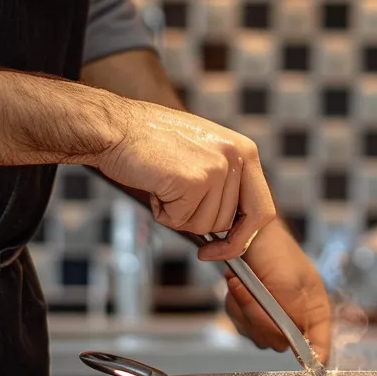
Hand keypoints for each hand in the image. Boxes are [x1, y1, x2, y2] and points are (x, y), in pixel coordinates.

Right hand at [93, 100, 273, 260]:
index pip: (262, 208)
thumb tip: (231, 226)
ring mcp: (217, 168)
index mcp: (244, 150)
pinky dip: (163, 213)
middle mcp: (237, 157)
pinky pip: (181, 221)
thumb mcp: (202, 153)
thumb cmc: (150, 140)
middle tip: (188, 228)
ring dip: (178, 215)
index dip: (243, 237)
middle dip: (206, 229)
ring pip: (205, 225)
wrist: (115, 127)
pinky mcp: (194, 180)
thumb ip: (224, 183)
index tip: (225, 248)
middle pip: (231, 222)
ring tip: (164, 185)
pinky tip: (155, 186)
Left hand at [222, 221, 333, 361]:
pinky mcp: (251, 314)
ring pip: (257, 335)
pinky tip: (236, 285)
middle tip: (251, 293)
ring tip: (241, 282)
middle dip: (261, 319)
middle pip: (281, 342)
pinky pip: (240, 324)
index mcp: (315, 309)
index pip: (319, 344)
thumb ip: (290, 311)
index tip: (308, 365)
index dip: (314, 357)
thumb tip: (291, 337)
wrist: (246, 232)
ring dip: (244, 309)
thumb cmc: (275, 249)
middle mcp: (296, 318)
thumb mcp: (288, 279)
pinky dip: (235, 306)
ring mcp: (272, 317)